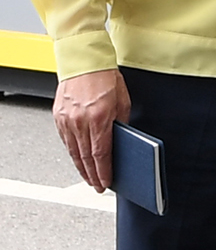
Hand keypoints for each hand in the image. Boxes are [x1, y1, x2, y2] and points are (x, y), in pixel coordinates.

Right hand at [53, 68, 129, 191]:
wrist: (84, 62)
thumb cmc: (106, 78)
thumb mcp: (123, 101)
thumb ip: (121, 123)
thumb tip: (121, 141)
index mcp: (98, 118)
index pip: (101, 153)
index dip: (104, 171)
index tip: (106, 182)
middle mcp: (80, 121)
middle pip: (85, 157)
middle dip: (92, 175)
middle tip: (98, 187)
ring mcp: (66, 120)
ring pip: (73, 152)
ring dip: (81, 167)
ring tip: (89, 178)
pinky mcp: (58, 117)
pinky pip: (66, 141)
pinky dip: (73, 153)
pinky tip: (79, 159)